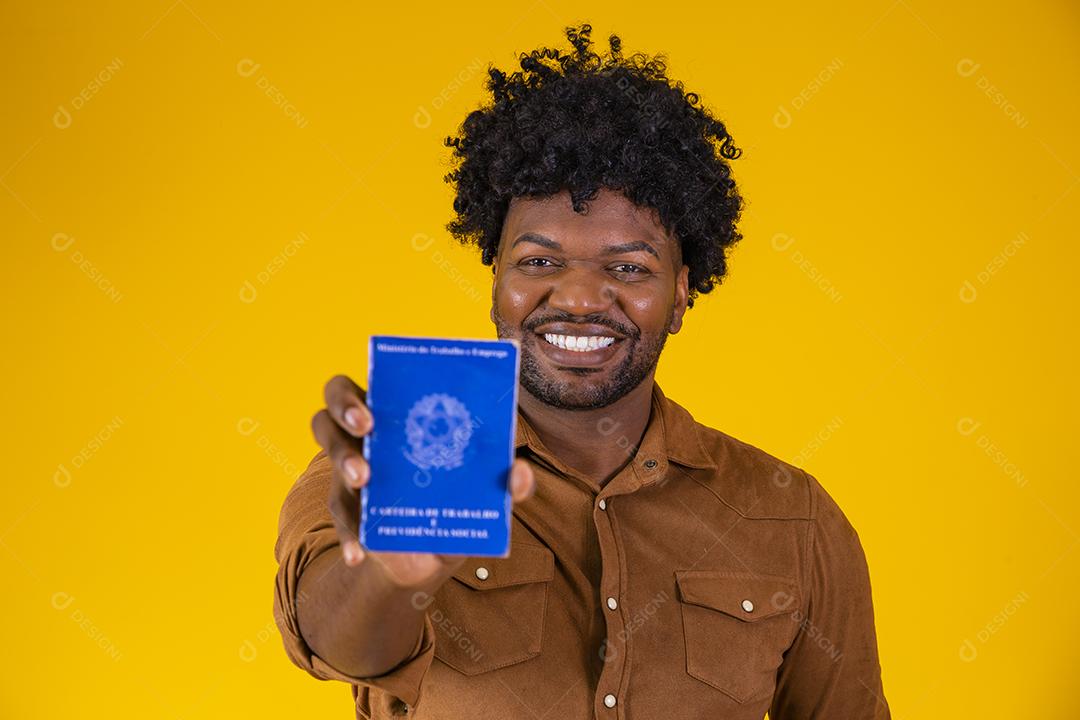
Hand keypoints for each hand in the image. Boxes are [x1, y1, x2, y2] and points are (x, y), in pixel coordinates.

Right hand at [310, 374, 535, 588]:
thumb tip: (520, 474)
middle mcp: (369, 440)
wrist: (432, 555)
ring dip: (344, 462)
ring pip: (329, 455)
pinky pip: (340, 517)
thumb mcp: (484, 493)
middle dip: (344, 410)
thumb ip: (506, 482)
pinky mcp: (350, 511)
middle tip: (367, 427)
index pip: (370, 385)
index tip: (379, 404)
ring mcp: (352, 474)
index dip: (364, 388)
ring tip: (362, 480)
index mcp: (401, 419)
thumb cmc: (458, 502)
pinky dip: (347, 535)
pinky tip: (358, 554)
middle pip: (334, 410)